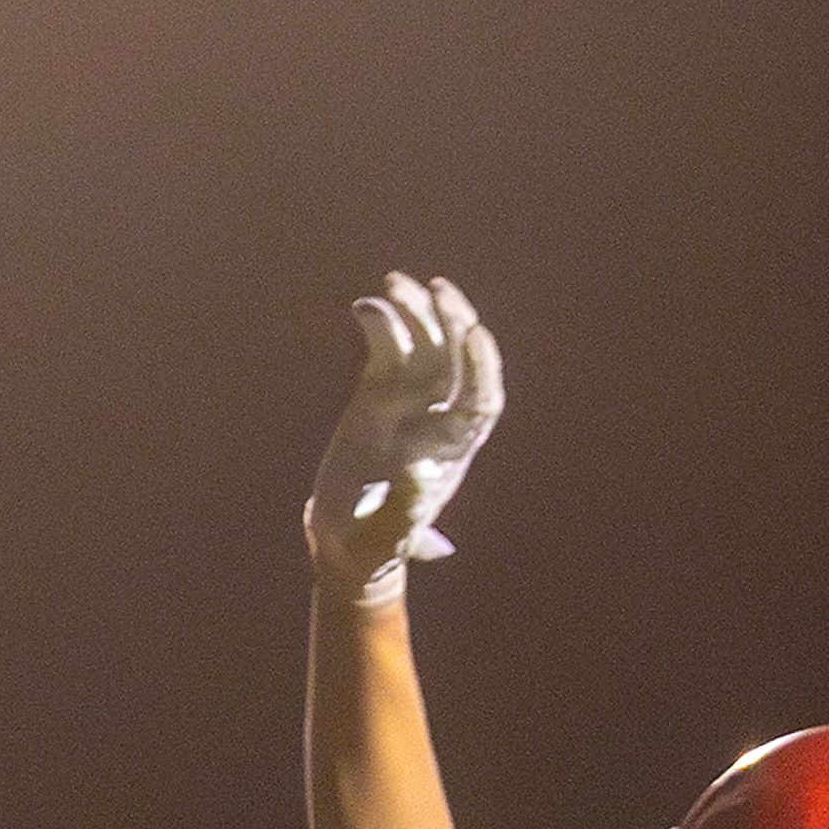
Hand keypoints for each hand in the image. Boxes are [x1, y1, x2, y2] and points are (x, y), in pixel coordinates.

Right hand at [308, 271, 501, 605]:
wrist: (345, 540)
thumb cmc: (371, 546)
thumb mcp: (386, 540)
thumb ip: (408, 516)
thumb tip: (418, 472)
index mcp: (451, 451)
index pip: (481, 401)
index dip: (483, 366)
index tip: (474, 333)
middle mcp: (437, 418)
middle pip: (457, 360)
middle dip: (451, 323)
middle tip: (437, 290)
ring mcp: (409, 401)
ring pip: (423, 345)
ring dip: (415, 312)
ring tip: (395, 282)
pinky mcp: (377, 392)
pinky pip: (387, 349)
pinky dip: (380, 325)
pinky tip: (364, 306)